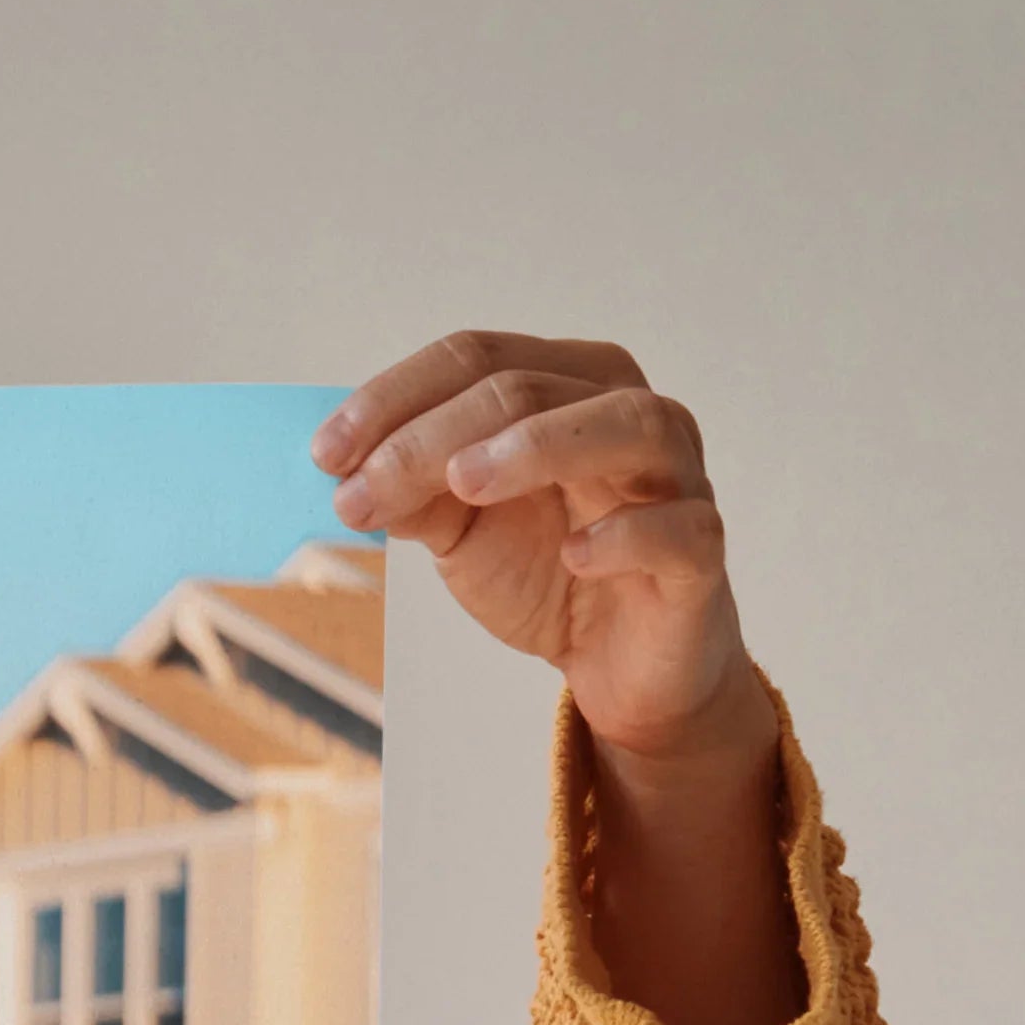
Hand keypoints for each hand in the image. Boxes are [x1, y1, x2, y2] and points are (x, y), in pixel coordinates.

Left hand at [319, 332, 800, 1024]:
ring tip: (463, 484)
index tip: (324, 454)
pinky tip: (575, 554)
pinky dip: (626, 534)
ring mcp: (676, 478)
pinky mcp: (700, 553)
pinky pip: (677, 528)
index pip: (478, 359)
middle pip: (530, 387)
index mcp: (568, 386)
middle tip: (360, 491)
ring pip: (624, 425)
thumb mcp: (462, 530)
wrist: (620, 665)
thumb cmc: (549, 572)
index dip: (395, 398)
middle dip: (432, 436)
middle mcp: (628, 412)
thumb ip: (414, 492)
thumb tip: (347, 471)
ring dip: (537, 446)